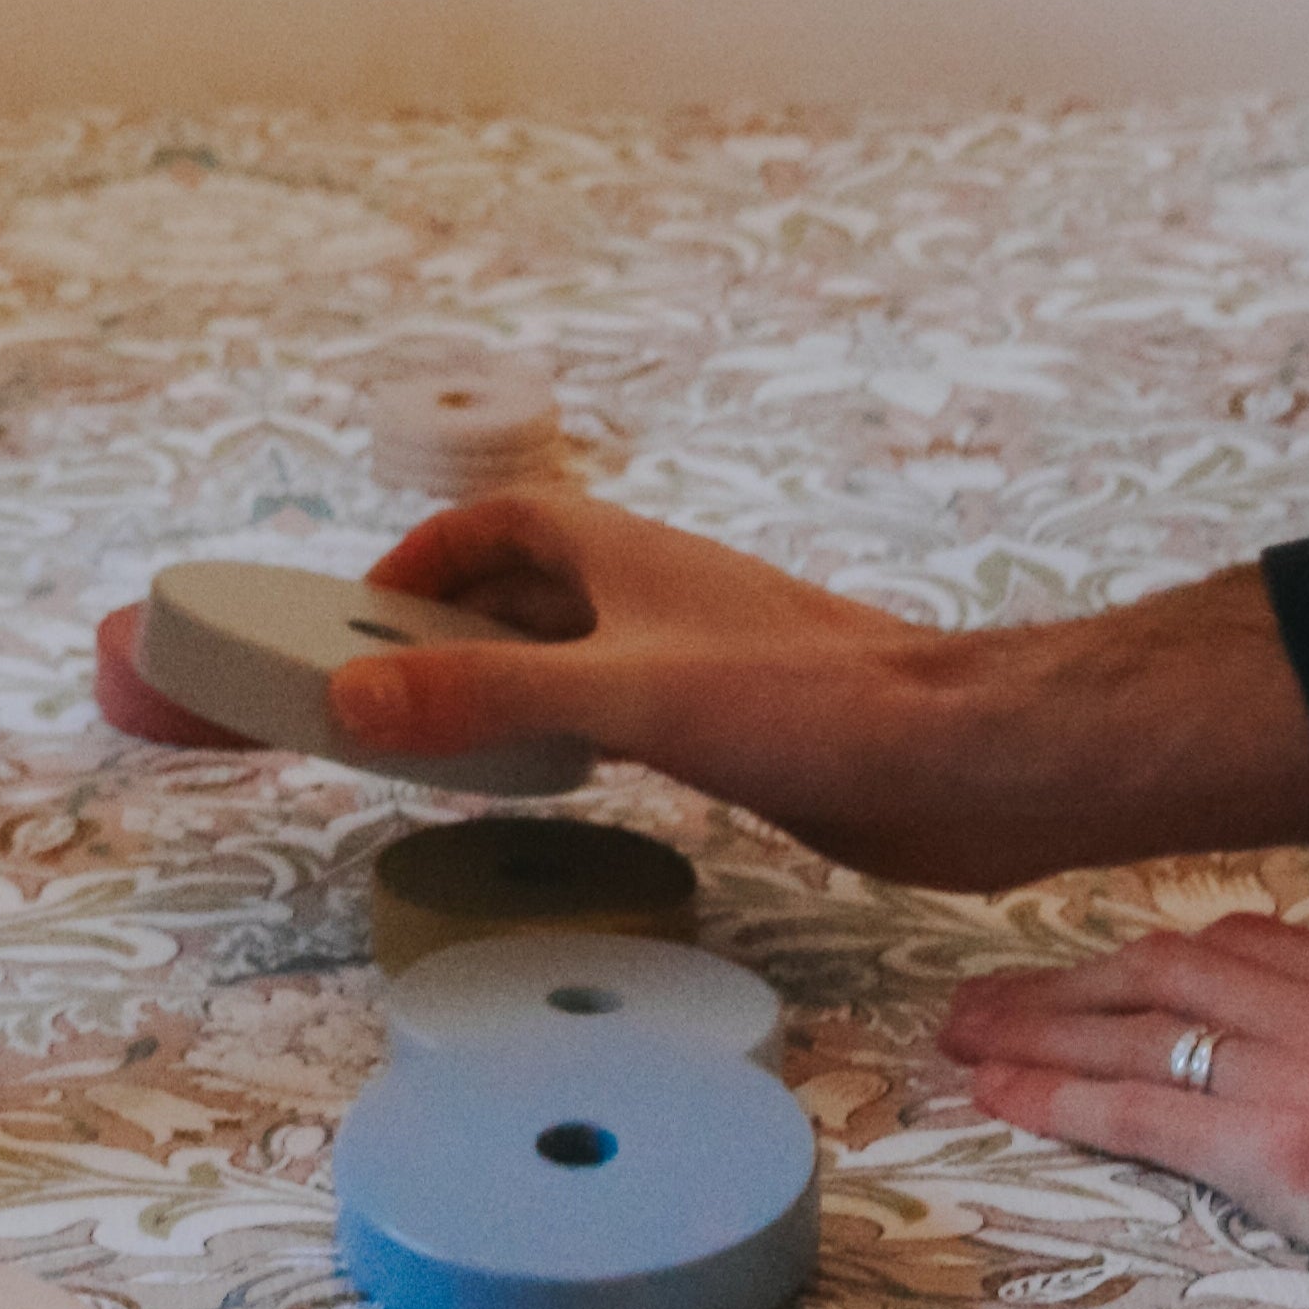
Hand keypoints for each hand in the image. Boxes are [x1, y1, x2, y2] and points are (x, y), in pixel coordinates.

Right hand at [335, 496, 1308, 891]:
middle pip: (518, 586)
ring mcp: (689, 652)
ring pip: (568, 650)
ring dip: (504, 681)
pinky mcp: (729, 720)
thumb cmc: (802, 705)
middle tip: (380, 692)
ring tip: (443, 743)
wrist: (962, 763)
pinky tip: (557, 782)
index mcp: (613, 551)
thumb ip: (484, 695)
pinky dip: (564, 730)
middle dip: (445, 625)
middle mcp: (645, 590)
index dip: (418, 558)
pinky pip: (616, 705)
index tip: (353, 614)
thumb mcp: (621, 698)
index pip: (488, 525)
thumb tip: (346, 695)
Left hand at [948, 915, 1308, 1308]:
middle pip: (1159, 976)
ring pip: (1129, 1033)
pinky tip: (999, 1093)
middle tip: (992, 995)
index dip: (1160, 960)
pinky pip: (1141, 1115)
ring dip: (1034, 1030)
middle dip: (1068, 984)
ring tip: (963, 1035)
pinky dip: (1058, 1098)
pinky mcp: (1281, 1153)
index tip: (1111, 971)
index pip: (1238, 947)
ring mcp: (1290, 1078)